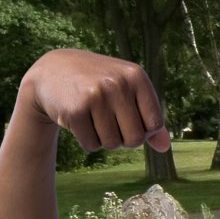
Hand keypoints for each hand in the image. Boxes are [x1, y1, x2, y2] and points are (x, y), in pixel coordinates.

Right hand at [21, 48, 170, 152]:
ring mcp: (95, 96)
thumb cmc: (101, 85)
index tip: (131, 121)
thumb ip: (150, 118)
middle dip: (124, 139)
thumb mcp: (129, 92)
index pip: (155, 125)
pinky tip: (81, 122)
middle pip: (135, 139)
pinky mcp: (74, 111)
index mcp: (136, 76)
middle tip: (111, 124)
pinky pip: (92, 145)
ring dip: (105, 140)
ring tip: (95, 120)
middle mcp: (117, 84)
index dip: (144, 131)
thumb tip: (165, 147)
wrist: (53, 71)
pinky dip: (88, 141)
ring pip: (112, 144)